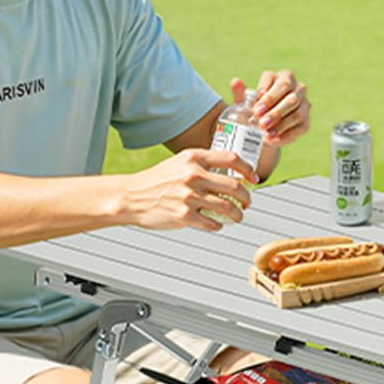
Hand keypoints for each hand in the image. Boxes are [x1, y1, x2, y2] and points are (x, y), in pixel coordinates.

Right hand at [122, 149, 253, 231]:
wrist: (130, 197)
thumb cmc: (156, 180)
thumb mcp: (178, 162)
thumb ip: (202, 164)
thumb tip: (231, 174)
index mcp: (193, 158)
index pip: (232, 158)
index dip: (247, 169)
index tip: (253, 178)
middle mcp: (193, 175)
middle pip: (235, 187)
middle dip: (247, 197)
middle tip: (247, 202)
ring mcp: (189, 196)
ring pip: (228, 208)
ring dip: (238, 215)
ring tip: (237, 216)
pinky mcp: (184, 216)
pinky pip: (213, 223)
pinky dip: (219, 225)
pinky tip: (216, 223)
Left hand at [234, 70, 309, 148]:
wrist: (264, 127)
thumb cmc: (255, 108)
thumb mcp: (246, 101)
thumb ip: (241, 92)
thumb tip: (235, 82)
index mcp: (283, 77)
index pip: (280, 82)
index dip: (268, 97)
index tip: (256, 110)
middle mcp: (297, 87)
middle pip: (291, 97)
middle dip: (276, 112)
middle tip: (261, 123)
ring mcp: (304, 104)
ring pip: (297, 113)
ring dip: (281, 125)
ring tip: (266, 133)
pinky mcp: (306, 121)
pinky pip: (299, 128)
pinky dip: (286, 135)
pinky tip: (273, 140)